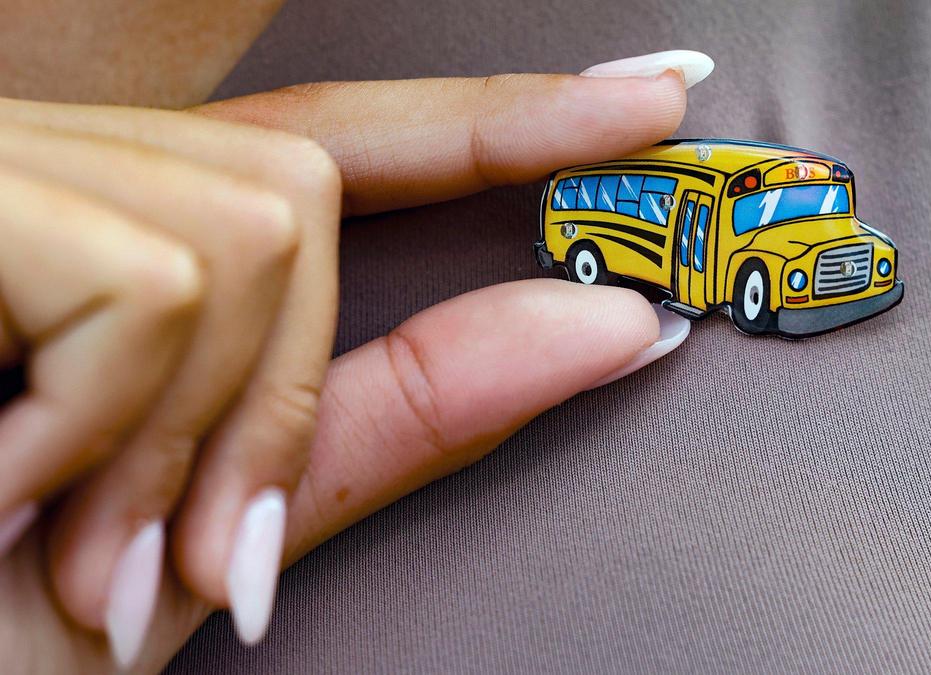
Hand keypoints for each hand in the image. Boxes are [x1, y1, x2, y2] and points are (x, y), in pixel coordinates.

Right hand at [0, 66, 692, 672]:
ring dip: (204, 431)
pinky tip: (12, 486)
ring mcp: (10, 166)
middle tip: (193, 554)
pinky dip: (127, 421)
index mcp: (129, 244)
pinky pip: (159, 285)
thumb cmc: (5, 606)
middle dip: (286, 392)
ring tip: (77, 540)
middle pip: (305, 194)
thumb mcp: (216, 514)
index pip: (347, 137)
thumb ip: (398, 411)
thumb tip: (605, 325)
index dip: (506, 118)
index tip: (653, 94)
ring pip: (256, 233)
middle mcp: (65, 170)